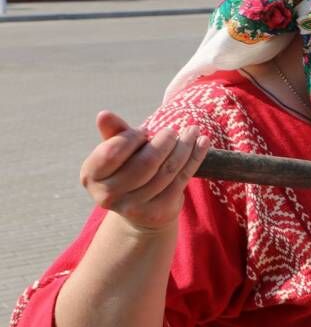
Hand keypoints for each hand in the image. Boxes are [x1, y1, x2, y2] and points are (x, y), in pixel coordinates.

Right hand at [79, 111, 209, 233]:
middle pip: (145, 162)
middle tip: (173, 131)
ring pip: (167, 170)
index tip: (144, 131)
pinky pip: (182, 179)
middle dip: (164, 142)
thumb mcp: (118, 151)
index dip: (131, 138)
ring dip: (184, 147)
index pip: (112, 152)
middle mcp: (107, 195)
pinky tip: (203, 142)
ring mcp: (133, 207)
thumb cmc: (128, 170)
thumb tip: (104, 114)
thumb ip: (113, 133)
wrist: (142, 210)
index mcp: (90, 176)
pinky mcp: (158, 212)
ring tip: (193, 130)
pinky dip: (195, 158)